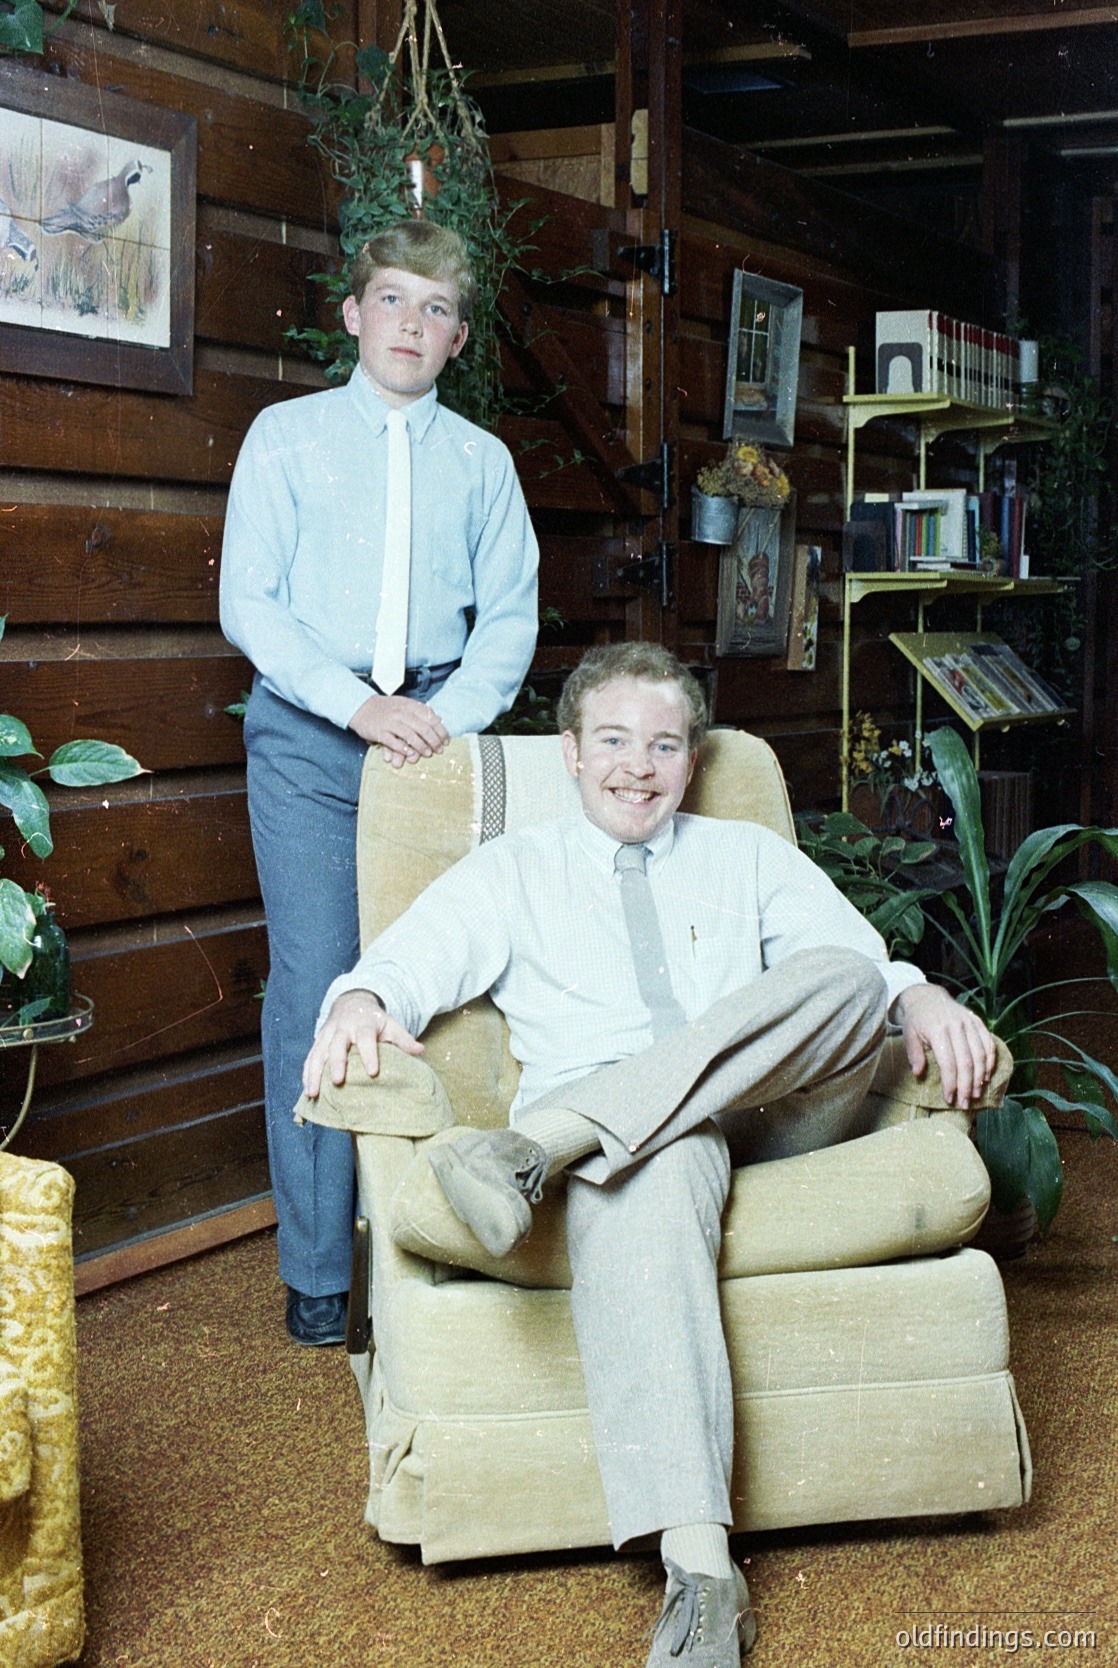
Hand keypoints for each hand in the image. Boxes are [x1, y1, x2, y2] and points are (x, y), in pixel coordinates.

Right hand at [302, 990, 423, 1098]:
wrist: (352, 1003)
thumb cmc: (375, 1020)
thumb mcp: (391, 1025)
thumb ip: (404, 1039)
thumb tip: (420, 1050)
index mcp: (363, 1025)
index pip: (366, 1039)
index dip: (369, 1055)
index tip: (373, 1072)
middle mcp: (343, 1029)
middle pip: (337, 1045)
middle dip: (337, 1063)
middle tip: (337, 1081)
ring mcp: (328, 1035)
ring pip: (318, 1053)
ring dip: (314, 1073)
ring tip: (313, 1093)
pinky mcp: (318, 1042)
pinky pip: (310, 1057)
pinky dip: (306, 1073)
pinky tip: (307, 1089)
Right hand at [348, 694, 449, 767]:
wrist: (362, 707)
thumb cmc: (387, 709)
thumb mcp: (405, 704)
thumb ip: (420, 711)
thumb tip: (439, 721)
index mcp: (409, 705)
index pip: (430, 718)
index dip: (440, 730)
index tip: (446, 741)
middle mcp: (400, 712)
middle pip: (422, 728)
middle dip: (433, 741)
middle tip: (439, 750)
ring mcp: (389, 722)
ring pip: (409, 735)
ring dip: (421, 746)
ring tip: (428, 754)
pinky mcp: (379, 731)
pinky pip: (392, 741)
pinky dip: (402, 748)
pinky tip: (410, 754)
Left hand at [896, 983, 997, 1109]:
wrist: (928, 997)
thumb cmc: (917, 1020)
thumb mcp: (909, 1034)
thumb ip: (914, 1053)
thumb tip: (918, 1073)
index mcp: (937, 1030)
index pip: (948, 1062)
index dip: (950, 1083)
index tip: (949, 1098)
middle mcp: (956, 1026)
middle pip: (966, 1062)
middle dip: (966, 1086)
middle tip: (965, 1103)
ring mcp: (969, 1022)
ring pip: (980, 1054)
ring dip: (980, 1077)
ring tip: (976, 1093)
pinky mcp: (977, 1021)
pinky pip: (988, 1043)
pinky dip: (990, 1061)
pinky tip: (986, 1076)